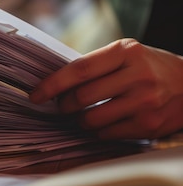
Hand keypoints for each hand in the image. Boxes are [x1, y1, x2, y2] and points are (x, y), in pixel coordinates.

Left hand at [30, 39, 182, 139]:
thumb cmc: (150, 68)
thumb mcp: (127, 55)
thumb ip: (95, 65)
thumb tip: (53, 84)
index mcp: (126, 52)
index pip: (79, 70)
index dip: (52, 85)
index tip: (35, 95)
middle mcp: (137, 75)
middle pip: (82, 97)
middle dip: (65, 105)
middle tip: (64, 105)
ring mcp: (145, 101)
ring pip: (91, 119)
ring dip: (81, 120)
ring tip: (86, 114)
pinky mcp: (149, 124)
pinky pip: (107, 133)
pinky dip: (99, 131)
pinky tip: (107, 122)